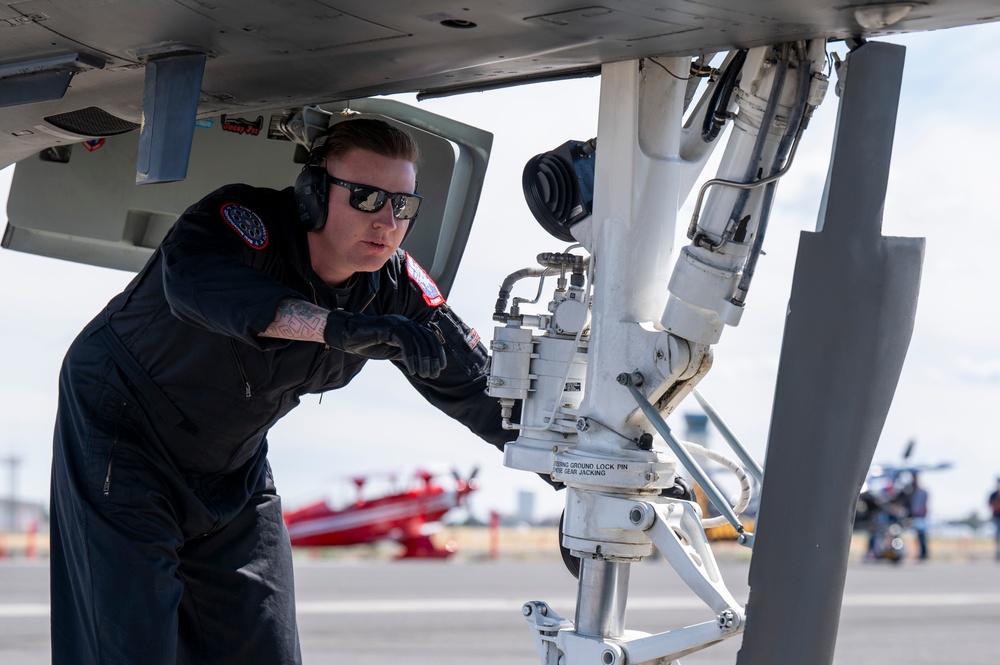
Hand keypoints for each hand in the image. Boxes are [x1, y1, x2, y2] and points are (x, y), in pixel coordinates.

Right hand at [325, 310, 445, 378]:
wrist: (347, 336)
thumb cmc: (368, 344)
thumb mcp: (392, 351)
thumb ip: (406, 354)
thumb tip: (422, 365)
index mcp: (407, 326)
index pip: (429, 337)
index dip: (437, 352)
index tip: (440, 367)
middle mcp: (404, 322)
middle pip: (426, 338)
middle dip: (432, 358)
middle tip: (433, 374)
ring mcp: (396, 323)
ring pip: (418, 340)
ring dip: (423, 360)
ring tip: (423, 374)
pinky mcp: (388, 327)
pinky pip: (405, 342)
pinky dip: (411, 357)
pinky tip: (412, 370)